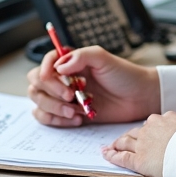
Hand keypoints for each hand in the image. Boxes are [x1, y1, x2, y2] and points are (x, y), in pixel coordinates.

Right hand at [27, 46, 160, 126]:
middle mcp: (63, 79)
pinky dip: (57, 120)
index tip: (55, 77)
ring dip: (53, 108)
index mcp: (70, 62)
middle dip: (50, 92)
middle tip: (70, 96)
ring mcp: (64, 97)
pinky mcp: (69, 113)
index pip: (46, 62)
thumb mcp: (104, 58)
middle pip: (36, 83)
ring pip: (39, 102)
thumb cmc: (124, 75)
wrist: (139, 98)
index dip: (45, 70)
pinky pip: (48, 118)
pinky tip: (76, 119)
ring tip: (74, 111)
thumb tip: (59, 67)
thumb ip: (81, 56)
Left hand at [101, 111, 175, 176]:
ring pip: (125, 142)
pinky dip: (112, 156)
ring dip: (117, 144)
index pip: (152, 124)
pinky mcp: (139, 159)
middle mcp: (151, 128)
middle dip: (128, 136)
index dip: (146, 130)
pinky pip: (122, 157)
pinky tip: (107, 155)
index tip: (144, 134)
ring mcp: (143, 143)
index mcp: (166, 118)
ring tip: (110, 147)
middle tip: (120, 140)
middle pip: (136, 132)